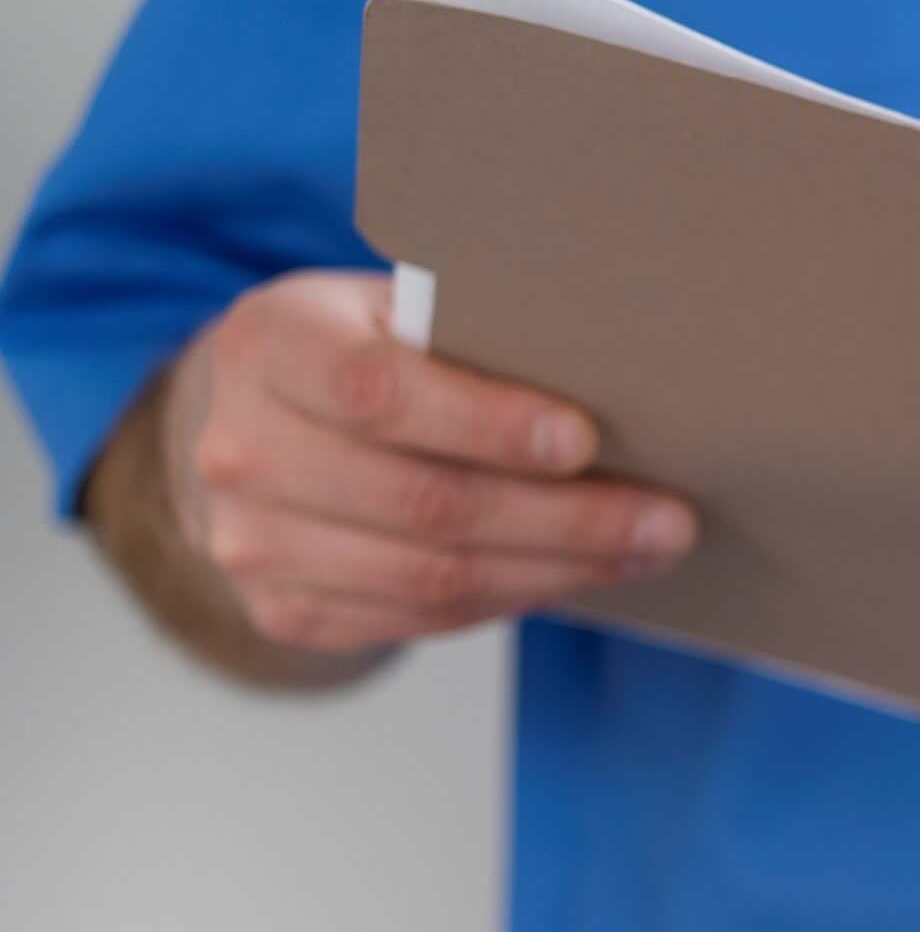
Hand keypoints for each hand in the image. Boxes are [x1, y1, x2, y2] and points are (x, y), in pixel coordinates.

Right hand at [120, 268, 693, 670]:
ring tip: (647, 550)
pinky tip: (579, 574)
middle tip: (668, 518)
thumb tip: (620, 377)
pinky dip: (515, 597)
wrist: (256, 425)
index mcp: (269, 343)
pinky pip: (421, 620)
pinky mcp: (283, 610)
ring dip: (559, 570)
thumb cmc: (363, 351)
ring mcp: (251, 541)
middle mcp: (239, 448)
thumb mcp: (394, 311)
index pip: (376, 392)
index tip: (585, 441)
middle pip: (422, 503)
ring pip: (432, 578)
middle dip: (565, 518)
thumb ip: (474, 333)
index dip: (487, 424)